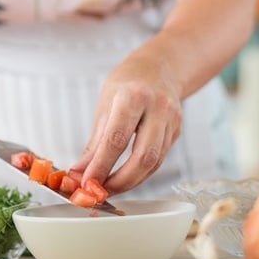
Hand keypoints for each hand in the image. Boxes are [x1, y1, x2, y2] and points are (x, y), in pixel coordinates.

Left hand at [72, 54, 181, 193]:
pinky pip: (160, 159)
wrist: (160, 67)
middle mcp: (157, 108)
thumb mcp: (105, 104)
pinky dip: (142, 173)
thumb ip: (95, 141)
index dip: (101, 166)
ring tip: (111, 188)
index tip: (87, 183)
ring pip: (155, 162)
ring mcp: (172, 120)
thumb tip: (80, 172)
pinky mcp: (177, 131)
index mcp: (134, 96)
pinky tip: (127, 177)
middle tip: (101, 192)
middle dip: (121, 181)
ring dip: (132, 181)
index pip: (116, 139)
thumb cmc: (128, 82)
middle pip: (143, 157)